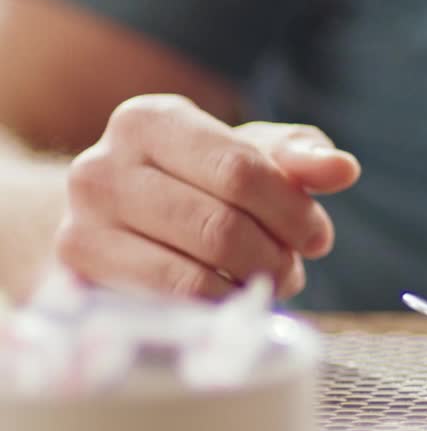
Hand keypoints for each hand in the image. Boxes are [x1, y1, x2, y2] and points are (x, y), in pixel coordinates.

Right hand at [54, 94, 360, 299]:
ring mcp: (80, 225)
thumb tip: (343, 169)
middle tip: (294, 268)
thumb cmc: (197, 180)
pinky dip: (216, 311)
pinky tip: (232, 300)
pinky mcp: (77, 282)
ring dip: (249, 288)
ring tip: (268, 283)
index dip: (292, 211)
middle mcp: (101, 166)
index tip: (317, 237)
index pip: (240, 170)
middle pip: (221, 226)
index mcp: (150, 119)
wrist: (110, 220)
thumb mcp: (250, 155)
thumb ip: (299, 158)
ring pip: (194, 274)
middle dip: (275, 256)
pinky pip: (167, 309)